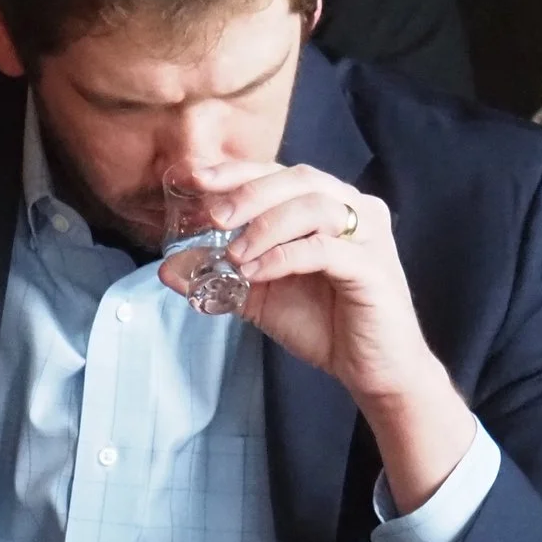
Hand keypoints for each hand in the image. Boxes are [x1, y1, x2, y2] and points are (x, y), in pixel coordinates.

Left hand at [166, 164, 473, 509]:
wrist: (373, 370)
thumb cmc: (325, 324)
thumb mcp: (261, 295)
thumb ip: (220, 276)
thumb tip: (168, 269)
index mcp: (329, 204)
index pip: (279, 173)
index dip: (235, 171)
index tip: (193, 176)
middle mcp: (355, 209)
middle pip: (298, 179)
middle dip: (249, 193)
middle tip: (213, 216)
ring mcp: (369, 236)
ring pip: (314, 206)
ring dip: (266, 225)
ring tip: (235, 254)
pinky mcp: (373, 268)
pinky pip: (325, 250)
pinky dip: (284, 256)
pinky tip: (257, 272)